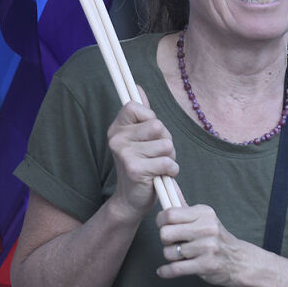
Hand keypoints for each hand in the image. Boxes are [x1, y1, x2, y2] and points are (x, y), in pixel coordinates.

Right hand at [106, 101, 179, 218]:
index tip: (148, 134)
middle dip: (166, 141)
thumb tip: (137, 86)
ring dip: (170, 157)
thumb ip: (141, 113)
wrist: (131, 200)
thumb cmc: (141, 165)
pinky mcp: (135, 169)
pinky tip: (160, 176)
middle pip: (158, 126)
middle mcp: (117, 138)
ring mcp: (124, 154)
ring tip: (158, 166)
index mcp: (117, 128)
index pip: (137, 106)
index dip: (150, 119)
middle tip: (156, 154)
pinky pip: (168, 162)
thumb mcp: (139, 137)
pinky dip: (171, 171)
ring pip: (166, 145)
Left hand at [156, 203, 245, 285]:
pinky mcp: (206, 265)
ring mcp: (207, 247)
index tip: (163, 225)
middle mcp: (207, 228)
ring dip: (170, 256)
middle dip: (165, 240)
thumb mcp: (203, 217)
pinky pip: (175, 268)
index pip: (170, 214)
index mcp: (204, 213)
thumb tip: (169, 182)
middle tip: (172, 241)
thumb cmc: (215, 238)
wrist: (238, 261)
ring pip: (169, 252)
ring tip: (179, 255)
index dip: (161, 221)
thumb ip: (183, 203)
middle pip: (166, 233)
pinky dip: (166, 271)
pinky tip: (163, 271)